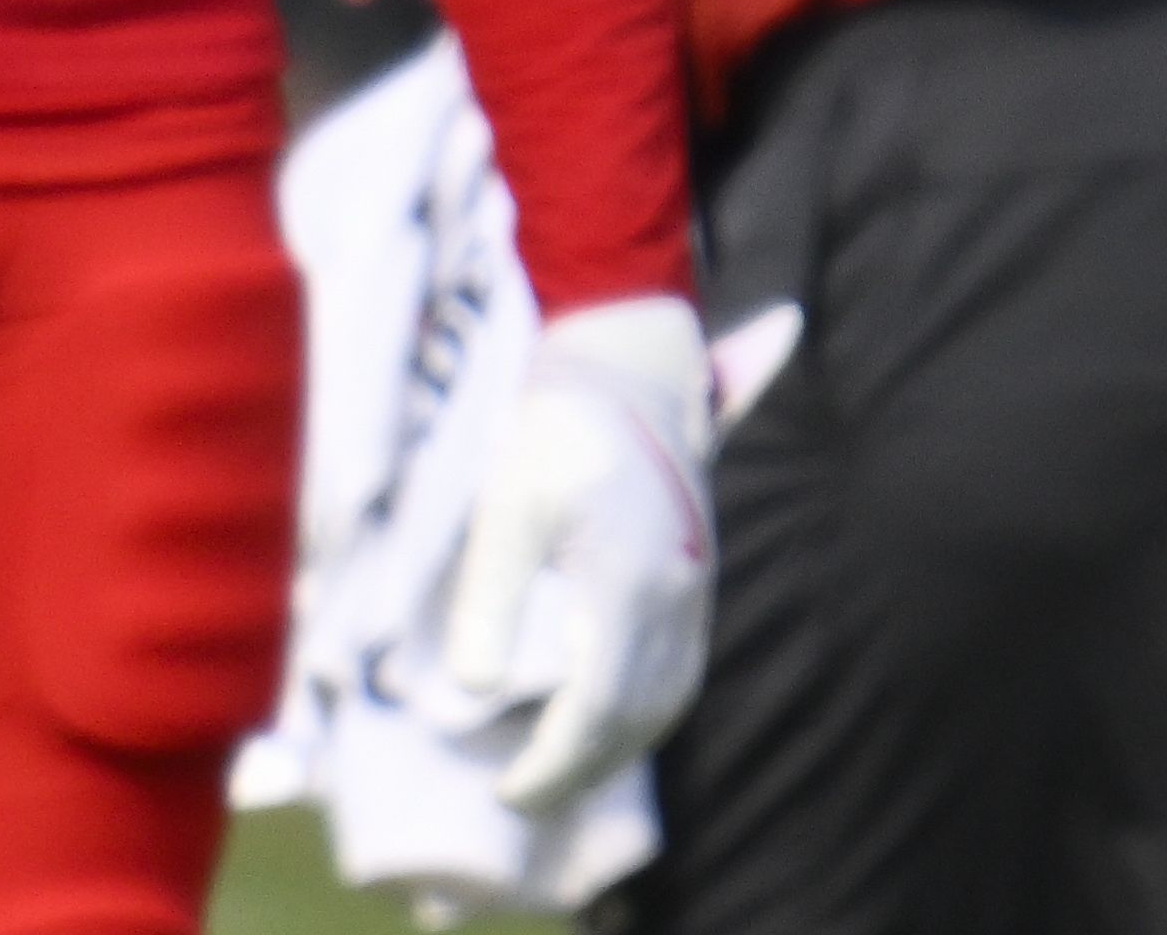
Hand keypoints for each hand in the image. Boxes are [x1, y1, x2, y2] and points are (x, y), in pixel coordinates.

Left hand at [445, 292, 714, 812]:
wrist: (634, 367)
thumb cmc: (559, 427)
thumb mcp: (508, 503)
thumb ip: (490, 595)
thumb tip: (469, 686)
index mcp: (627, 592)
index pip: (595, 711)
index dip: (553, 763)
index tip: (506, 795)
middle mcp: (674, 605)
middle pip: (636, 722)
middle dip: (580, 772)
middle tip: (522, 800)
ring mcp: (694, 593)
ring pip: (666, 703)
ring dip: (616, 751)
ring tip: (559, 774)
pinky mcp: (696, 578)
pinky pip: (679, 672)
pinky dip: (643, 713)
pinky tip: (608, 719)